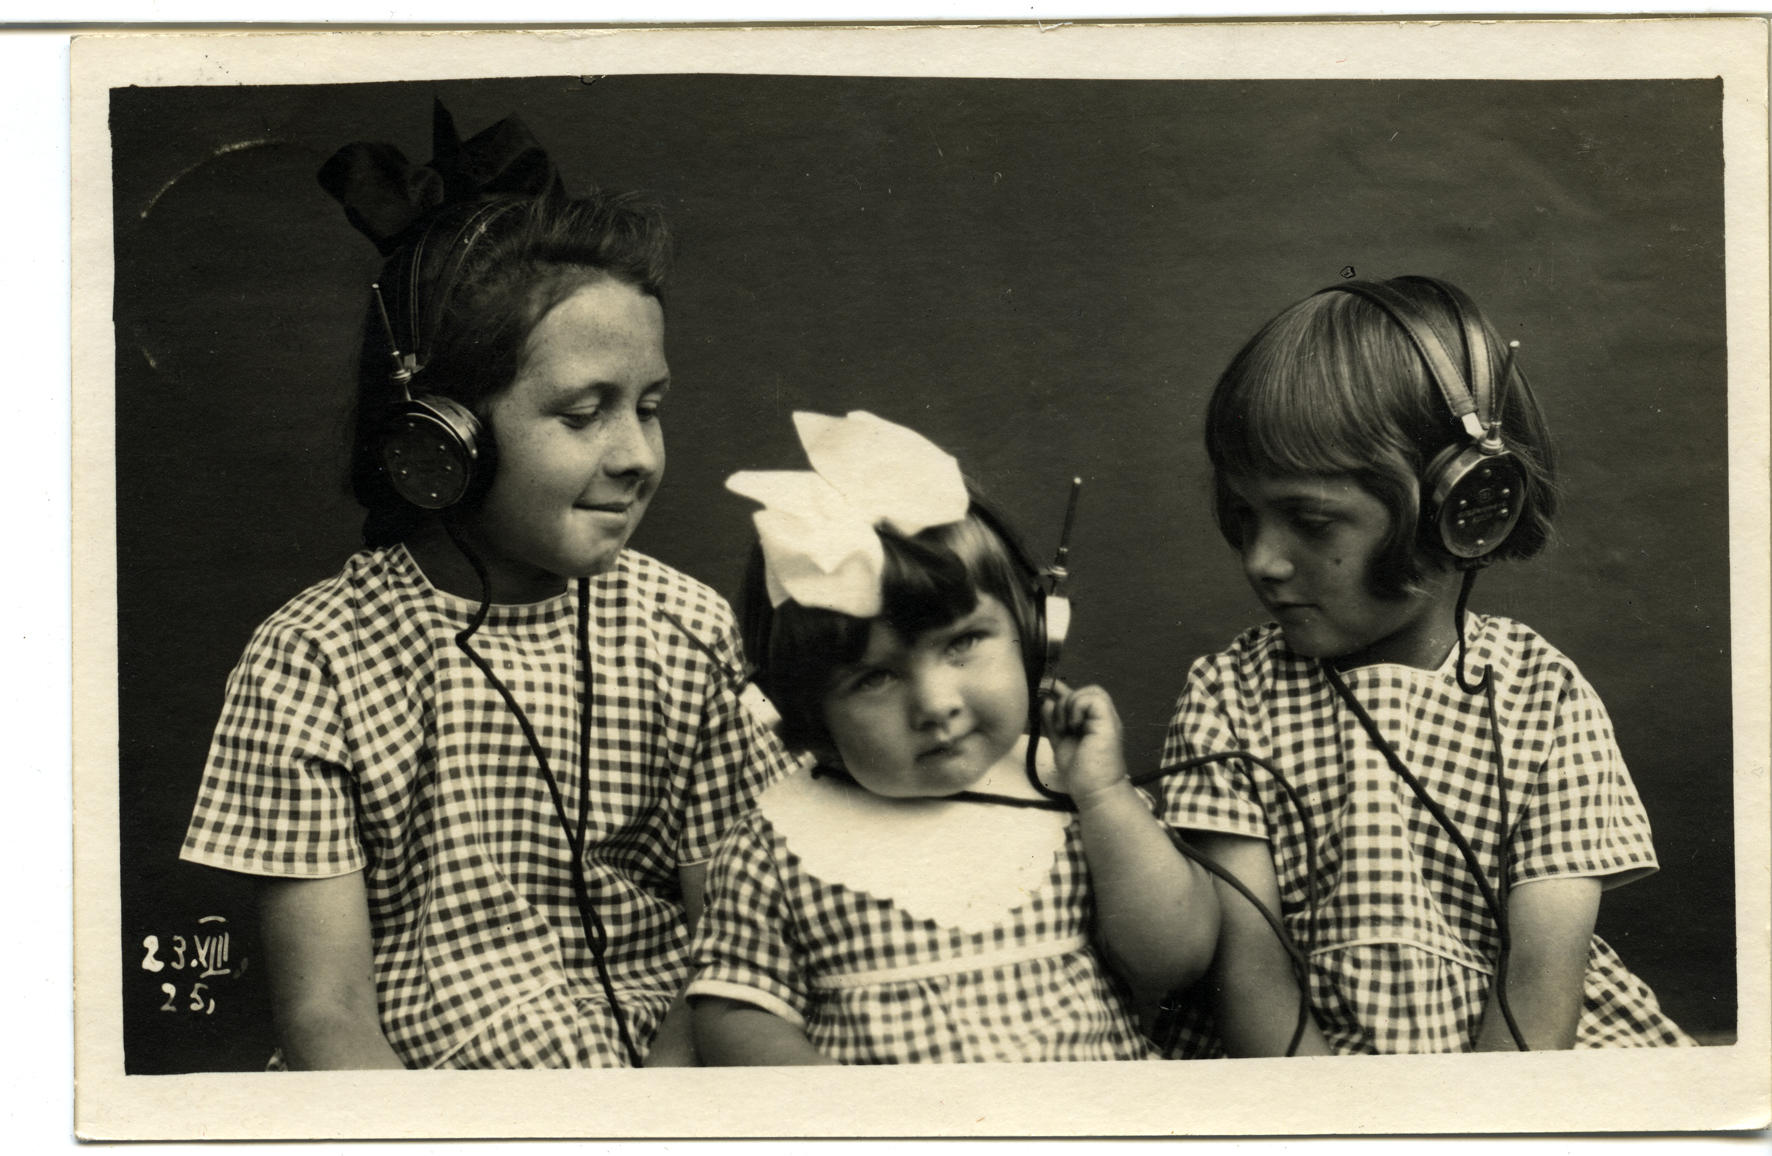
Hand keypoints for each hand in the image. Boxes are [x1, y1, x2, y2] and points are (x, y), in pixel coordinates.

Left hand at [1041, 682, 1127, 800]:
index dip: (1061, 692)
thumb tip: (1047, 701)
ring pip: (1091, 690)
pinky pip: (1094, 698)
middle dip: (1065, 701)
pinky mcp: (1109, 722)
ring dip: (1070, 705)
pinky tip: (1073, 727)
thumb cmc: (1081, 774)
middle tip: (1059, 725)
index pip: (1078, 696)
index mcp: (1091, 722)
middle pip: (1085, 689)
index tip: (1045, 697)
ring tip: (1066, 728)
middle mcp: (1101, 719)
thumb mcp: (1059, 741)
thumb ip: (1053, 722)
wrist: (1094, 792)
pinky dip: (1078, 708)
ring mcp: (1107, 719)